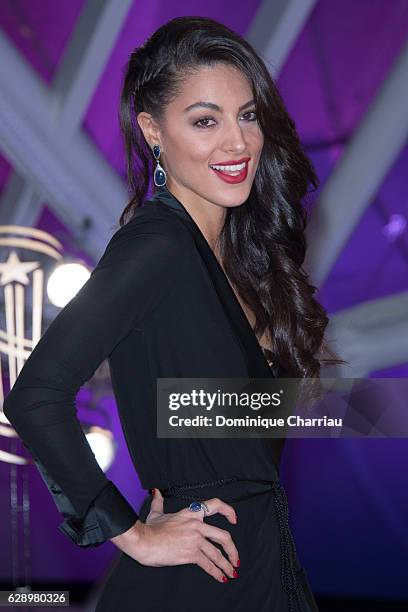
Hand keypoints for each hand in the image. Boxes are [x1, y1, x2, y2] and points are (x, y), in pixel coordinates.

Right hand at [110, 488, 239, 582]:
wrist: (145, 541)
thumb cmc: (149, 529)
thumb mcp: (156, 512)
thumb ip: (159, 501)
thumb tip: (155, 492)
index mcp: (191, 513)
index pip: (215, 505)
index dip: (228, 511)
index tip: (234, 519)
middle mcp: (197, 525)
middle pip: (223, 536)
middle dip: (232, 549)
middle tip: (235, 557)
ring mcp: (195, 539)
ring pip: (218, 553)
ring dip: (226, 564)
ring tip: (231, 572)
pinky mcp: (191, 553)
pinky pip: (208, 564)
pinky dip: (216, 572)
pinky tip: (220, 576)